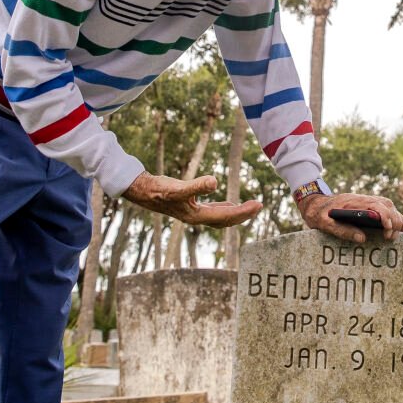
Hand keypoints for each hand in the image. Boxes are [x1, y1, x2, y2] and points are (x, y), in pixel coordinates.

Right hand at [122, 172, 262, 229]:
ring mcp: (193, 214)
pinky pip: (212, 211)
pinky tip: (228, 205)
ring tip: (250, 207)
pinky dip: (223, 209)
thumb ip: (196, 185)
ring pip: (220, 217)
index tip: (258, 205)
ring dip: (235, 213)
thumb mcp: (179, 187)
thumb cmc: (160, 190)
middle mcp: (197, 218)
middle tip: (260, 206)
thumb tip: (215, 181)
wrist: (143, 191)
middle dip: (243, 214)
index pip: (225, 217)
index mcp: (197, 216)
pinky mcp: (190, 207)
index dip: (243, 212)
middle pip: (225, 220)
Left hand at [299, 192, 402, 243]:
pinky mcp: (366, 205)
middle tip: (391, 237)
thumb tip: (362, 239)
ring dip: (397, 218)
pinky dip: (394, 216)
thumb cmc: (318, 214)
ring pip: (388, 205)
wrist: (313, 202)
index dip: (385, 217)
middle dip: (395, 220)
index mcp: (353, 202)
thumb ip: (342, 230)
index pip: (376, 205)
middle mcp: (362, 199)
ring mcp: (365, 201)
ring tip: (400, 233)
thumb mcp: (325, 224)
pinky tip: (400, 226)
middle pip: (386, 205)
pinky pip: (384, 208)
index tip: (387, 230)